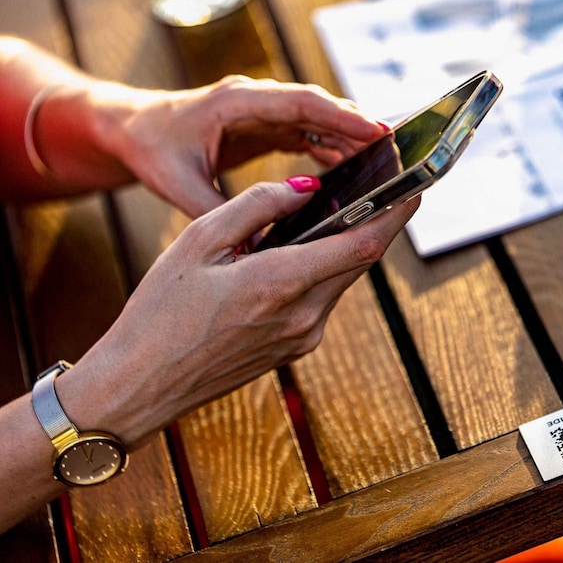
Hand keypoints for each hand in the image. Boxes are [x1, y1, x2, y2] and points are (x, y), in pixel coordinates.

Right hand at [68, 178, 418, 447]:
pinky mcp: (296, 348)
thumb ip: (258, 205)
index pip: (363, 242)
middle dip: (379, 221)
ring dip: (348, 245)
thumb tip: (307, 187)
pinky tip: (305, 251)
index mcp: (281, 283)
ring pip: (343, 279)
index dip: (396, 211)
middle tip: (385, 186)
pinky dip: (324, 270)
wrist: (141, 385)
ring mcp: (304, 337)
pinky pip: (324, 299)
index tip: (415, 183)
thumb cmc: (159, 311)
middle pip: (361, 259)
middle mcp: (304, 316)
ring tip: (342, 210)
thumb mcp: (198, 241)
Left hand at [100, 76, 387, 216]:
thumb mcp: (180, 185)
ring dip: (349, 140)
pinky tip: (349, 171)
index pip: (302, 104)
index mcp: (237, 103)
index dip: (343, 118)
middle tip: (395, 153)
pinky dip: (330, 149)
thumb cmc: (151, 149)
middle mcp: (256, 100)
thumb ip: (222, 211)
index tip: (377, 132)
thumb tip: (261, 241)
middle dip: (358, 128)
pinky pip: (308, 133)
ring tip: (381, 166)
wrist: (131, 129)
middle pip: (320, 109)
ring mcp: (263, 111)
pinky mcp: (265, 125)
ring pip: (319, 121)